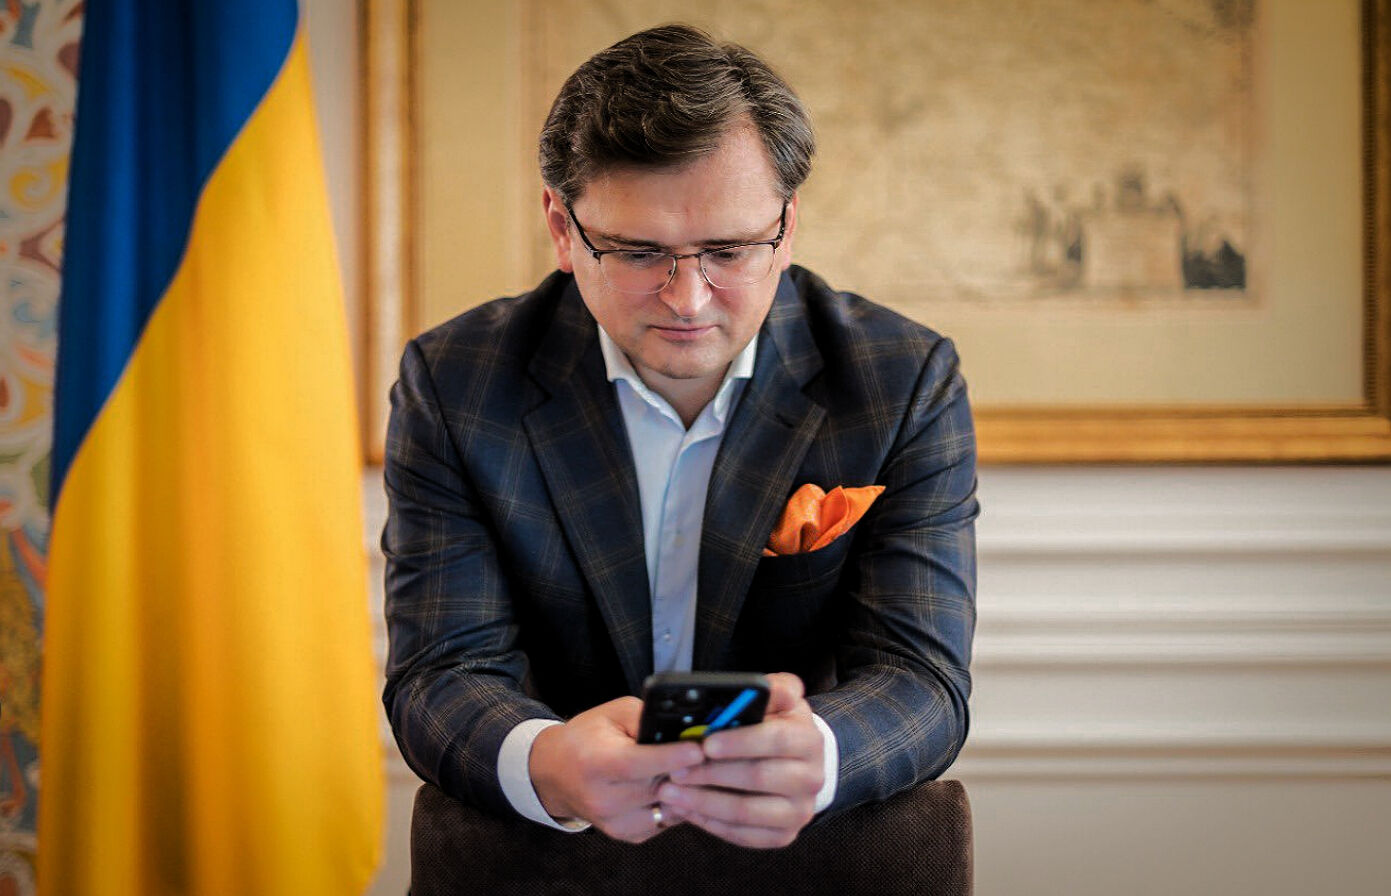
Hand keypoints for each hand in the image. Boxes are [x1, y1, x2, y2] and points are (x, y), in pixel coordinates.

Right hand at [530, 696, 703, 842]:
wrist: (557, 774)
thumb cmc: (588, 738)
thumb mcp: (613, 714)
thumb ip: (645, 719)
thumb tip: (682, 729)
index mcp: (595, 763)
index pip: (636, 765)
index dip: (670, 757)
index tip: (698, 749)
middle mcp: (602, 799)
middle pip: (657, 787)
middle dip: (687, 770)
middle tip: (707, 754)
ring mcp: (614, 823)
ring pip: (668, 807)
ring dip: (685, 789)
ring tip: (691, 768)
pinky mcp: (627, 835)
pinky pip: (666, 821)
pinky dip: (676, 804)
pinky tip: (675, 785)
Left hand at [656, 672, 823, 847]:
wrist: (798, 763)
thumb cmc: (778, 726)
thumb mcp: (781, 700)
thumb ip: (774, 688)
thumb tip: (761, 686)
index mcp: (809, 739)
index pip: (775, 739)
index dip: (739, 742)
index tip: (705, 744)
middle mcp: (811, 779)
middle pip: (757, 778)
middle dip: (711, 774)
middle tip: (675, 770)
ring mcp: (799, 811)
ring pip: (746, 812)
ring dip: (703, 802)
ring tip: (670, 792)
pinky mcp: (783, 835)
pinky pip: (743, 834)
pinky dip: (710, 823)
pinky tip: (686, 809)